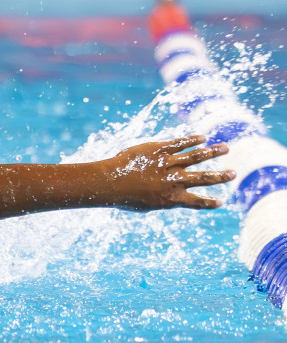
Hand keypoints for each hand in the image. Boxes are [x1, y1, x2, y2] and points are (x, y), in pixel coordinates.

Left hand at [100, 135, 233, 210]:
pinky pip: (178, 144)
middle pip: (202, 178)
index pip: (196, 202)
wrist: (108, 182)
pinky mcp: (158, 150)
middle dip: (220, 176)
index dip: (209, 203)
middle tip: (234, 173)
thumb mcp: (145, 205)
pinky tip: (202, 137)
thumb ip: (161, 200)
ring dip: (212, 152)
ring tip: (226, 148)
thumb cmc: (123, 196)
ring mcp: (167, 164)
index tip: (221, 202)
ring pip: (195, 157)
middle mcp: (174, 181)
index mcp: (171, 199)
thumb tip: (170, 198)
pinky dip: (191, 140)